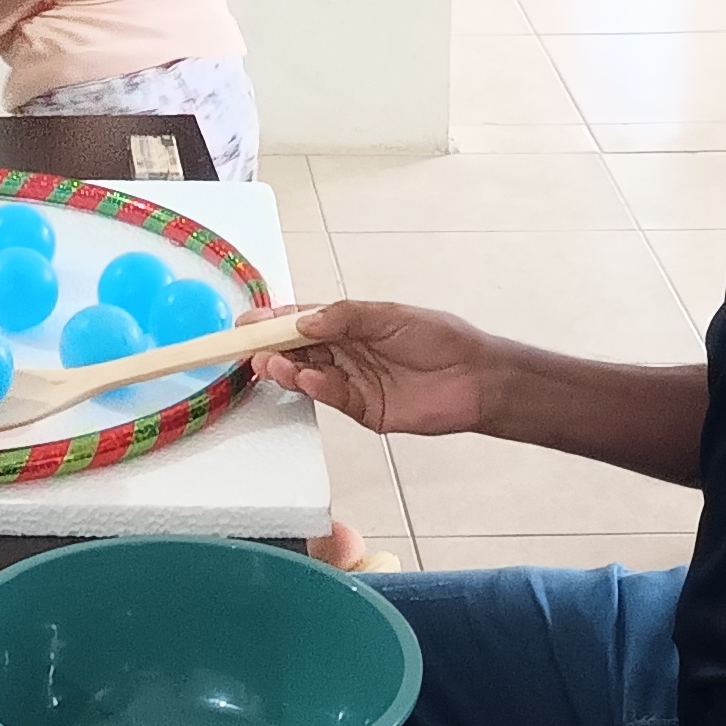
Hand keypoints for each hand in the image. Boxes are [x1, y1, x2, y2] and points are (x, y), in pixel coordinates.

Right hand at [255, 298, 496, 439]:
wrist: (478, 379)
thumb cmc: (441, 339)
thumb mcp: (390, 316)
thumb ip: (345, 317)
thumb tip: (303, 321)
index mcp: (351, 325)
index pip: (304, 320)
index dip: (275, 319)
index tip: (247, 321)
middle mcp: (347, 353)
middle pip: (299, 349)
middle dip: (272, 348)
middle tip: (251, 348)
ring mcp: (353, 382)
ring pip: (309, 374)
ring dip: (288, 369)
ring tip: (271, 365)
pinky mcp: (363, 409)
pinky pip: (332, 397)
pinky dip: (316, 387)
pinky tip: (306, 379)